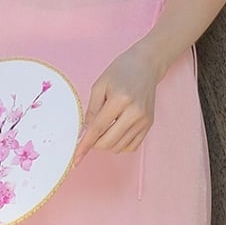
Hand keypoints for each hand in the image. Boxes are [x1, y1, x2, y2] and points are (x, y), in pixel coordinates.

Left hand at [73, 47, 158, 165]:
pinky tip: (115, 132)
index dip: (85, 144)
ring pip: (119, 147)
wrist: (146, 66)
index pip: (98, 128)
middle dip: (94, 144)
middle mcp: (135, 112)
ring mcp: (144, 120)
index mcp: (120, 99)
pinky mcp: (149, 125)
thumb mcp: (99, 85)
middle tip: (90, 134)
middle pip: (108, 141)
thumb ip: (91, 110)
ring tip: (104, 128)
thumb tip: (84, 133)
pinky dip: (119, 145)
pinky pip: (131, 147)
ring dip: (106, 144)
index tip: (76, 158)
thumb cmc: (120, 71)